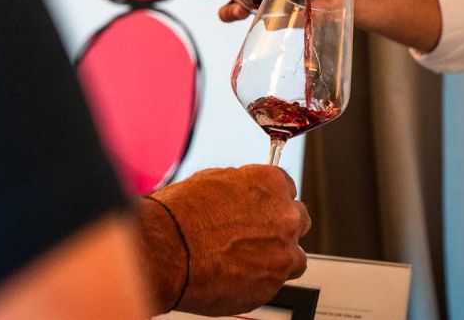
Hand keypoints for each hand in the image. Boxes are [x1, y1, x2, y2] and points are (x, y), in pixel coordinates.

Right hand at [137, 165, 310, 315]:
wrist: (165, 252)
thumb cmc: (180, 215)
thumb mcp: (213, 180)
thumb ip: (242, 187)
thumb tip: (244, 192)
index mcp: (271, 183)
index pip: (288, 188)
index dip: (271, 200)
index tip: (262, 209)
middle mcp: (285, 216)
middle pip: (298, 220)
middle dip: (280, 227)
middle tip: (256, 235)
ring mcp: (282, 252)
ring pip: (295, 256)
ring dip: (277, 256)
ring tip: (247, 260)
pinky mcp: (272, 284)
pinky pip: (276, 282)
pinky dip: (261, 280)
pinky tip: (236, 275)